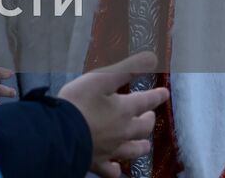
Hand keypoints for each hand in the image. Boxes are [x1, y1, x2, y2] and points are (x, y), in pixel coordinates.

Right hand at [57, 52, 168, 177]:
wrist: (60, 132)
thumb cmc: (78, 102)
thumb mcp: (101, 78)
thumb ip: (127, 68)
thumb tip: (153, 58)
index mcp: (123, 110)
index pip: (146, 101)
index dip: (156, 96)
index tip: (164, 93)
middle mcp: (122, 131)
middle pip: (142, 128)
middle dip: (148, 121)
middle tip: (151, 116)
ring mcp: (111, 149)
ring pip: (133, 150)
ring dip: (141, 146)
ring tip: (145, 145)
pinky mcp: (98, 162)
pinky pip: (111, 170)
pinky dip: (116, 168)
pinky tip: (117, 167)